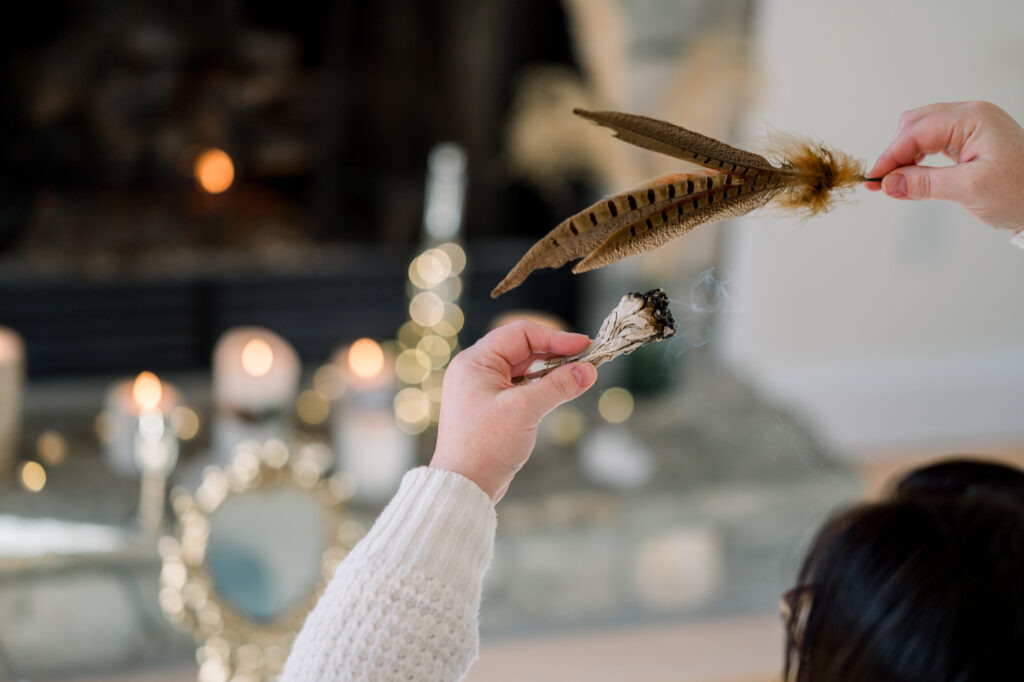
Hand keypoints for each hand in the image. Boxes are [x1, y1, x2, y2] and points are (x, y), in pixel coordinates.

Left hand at [430, 321, 597, 500]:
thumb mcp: (525, 410)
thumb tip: (588, 370)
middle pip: (522, 348)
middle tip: (587, 360)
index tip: (584, 346)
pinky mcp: (489, 407)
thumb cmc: (485, 447)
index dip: (555, 337)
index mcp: (475, 361)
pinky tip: (559, 391)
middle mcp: (475, 370)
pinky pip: (519, 386)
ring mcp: (481, 389)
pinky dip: (540, 386)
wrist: (464, 486)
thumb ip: (558, 386)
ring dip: (550, 370)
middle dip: (556, 353)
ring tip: (578, 375)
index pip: (520, 334)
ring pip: (522, 368)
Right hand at [866, 101, 1023, 232]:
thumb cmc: (1021, 191)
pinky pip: (933, 142)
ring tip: (897, 181)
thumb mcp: (970, 189)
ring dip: (905, 155)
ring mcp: (971, 126)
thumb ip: (925, 184)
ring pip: (921, 132)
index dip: (891, 155)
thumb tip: (889, 183)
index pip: (917, 131)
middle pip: (915, 125)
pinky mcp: (970, 140)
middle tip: (883, 182)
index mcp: (973, 118)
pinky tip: (912, 176)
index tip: (873, 179)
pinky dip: (918, 158)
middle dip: (896, 152)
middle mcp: (971, 116)